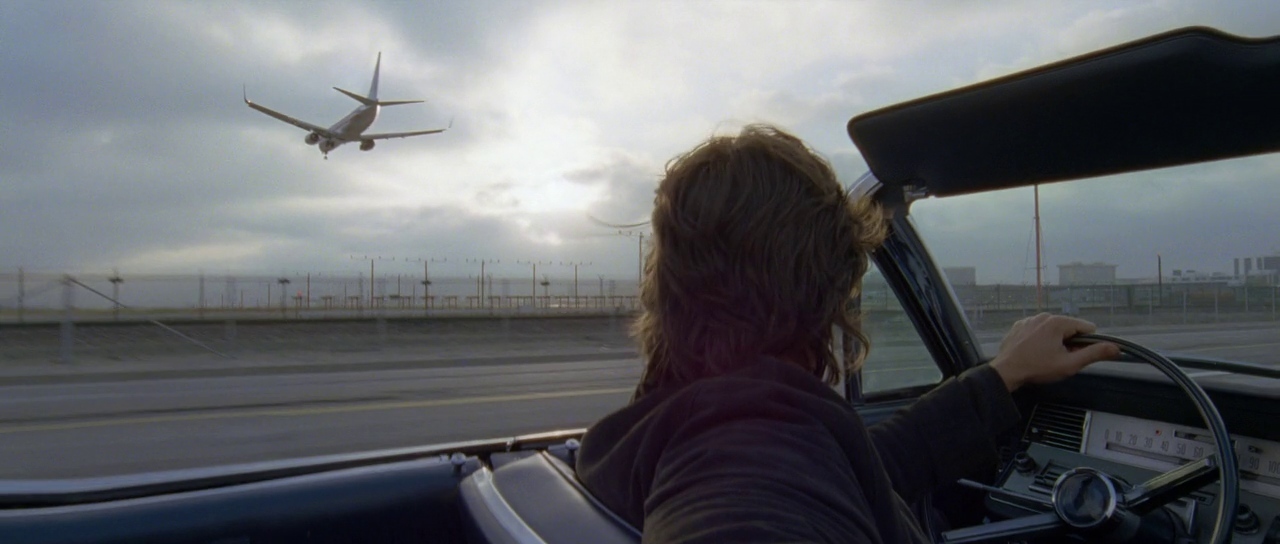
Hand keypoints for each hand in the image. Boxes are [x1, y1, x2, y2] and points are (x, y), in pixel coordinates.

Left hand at [988, 313, 1120, 391]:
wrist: (1006, 372)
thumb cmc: (1038, 368)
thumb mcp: (1070, 364)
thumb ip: (1094, 354)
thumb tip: (1116, 347)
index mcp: (1057, 321)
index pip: (1086, 327)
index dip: (1086, 343)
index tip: (1076, 355)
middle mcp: (1043, 315)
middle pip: (1069, 328)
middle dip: (1069, 343)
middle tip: (1059, 359)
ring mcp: (1029, 319)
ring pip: (1053, 329)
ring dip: (1055, 341)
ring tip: (1045, 357)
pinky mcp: (1019, 326)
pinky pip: (1038, 330)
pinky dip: (1040, 339)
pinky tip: (1034, 352)